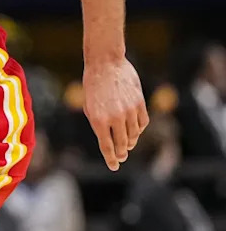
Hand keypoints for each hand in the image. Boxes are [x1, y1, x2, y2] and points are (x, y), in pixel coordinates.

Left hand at [83, 56, 148, 170]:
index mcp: (98, 120)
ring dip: (131, 142)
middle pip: (123, 144)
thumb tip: (107, 138)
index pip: (107, 146)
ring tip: (128, 144)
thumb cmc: (92, 84)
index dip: (111, 159)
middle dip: (122, 153)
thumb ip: (97, 122)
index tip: (114, 167)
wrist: (105, 63)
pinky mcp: (140, 104)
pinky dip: (139, 129)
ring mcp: (129, 111)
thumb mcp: (88, 105)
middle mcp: (115, 118)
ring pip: (134, 134)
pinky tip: (135, 131)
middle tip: (121, 157)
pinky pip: (142, 123)